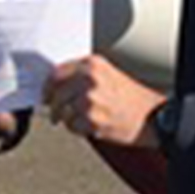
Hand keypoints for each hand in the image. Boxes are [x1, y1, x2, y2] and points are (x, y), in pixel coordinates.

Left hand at [43, 55, 162, 147]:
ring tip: (82, 118)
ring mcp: (90, 99)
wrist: (149, 117)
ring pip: (61, 111)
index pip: (56, 73)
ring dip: (67, 118)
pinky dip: (76, 129)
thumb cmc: (129, 98)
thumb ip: (81, 74)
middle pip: (55, 93)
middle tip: (54, 113)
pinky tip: (89, 125)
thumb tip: (55, 84)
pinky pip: (71, 126)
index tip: (45, 94)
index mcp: (92, 64)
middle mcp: (90, 79)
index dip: (48, 86)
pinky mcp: (92, 120)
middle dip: (53, 105)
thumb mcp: (107, 74)